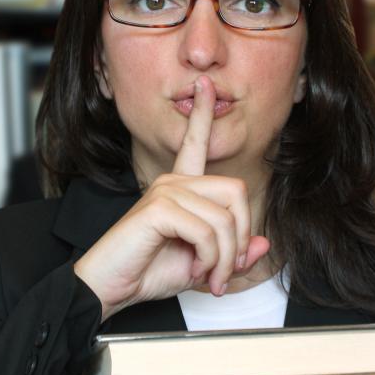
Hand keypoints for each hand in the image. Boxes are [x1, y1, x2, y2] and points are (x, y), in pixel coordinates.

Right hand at [73, 76, 271, 320]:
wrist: (110, 289)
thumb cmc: (147, 272)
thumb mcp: (201, 265)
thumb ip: (232, 254)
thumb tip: (264, 245)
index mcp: (180, 188)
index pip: (194, 143)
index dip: (202, 114)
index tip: (204, 86)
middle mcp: (173, 182)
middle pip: (236, 192)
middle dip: (241, 238)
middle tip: (227, 270)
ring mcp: (164, 191)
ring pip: (224, 219)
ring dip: (226, 258)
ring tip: (212, 279)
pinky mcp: (157, 208)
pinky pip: (207, 231)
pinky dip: (210, 259)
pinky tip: (196, 271)